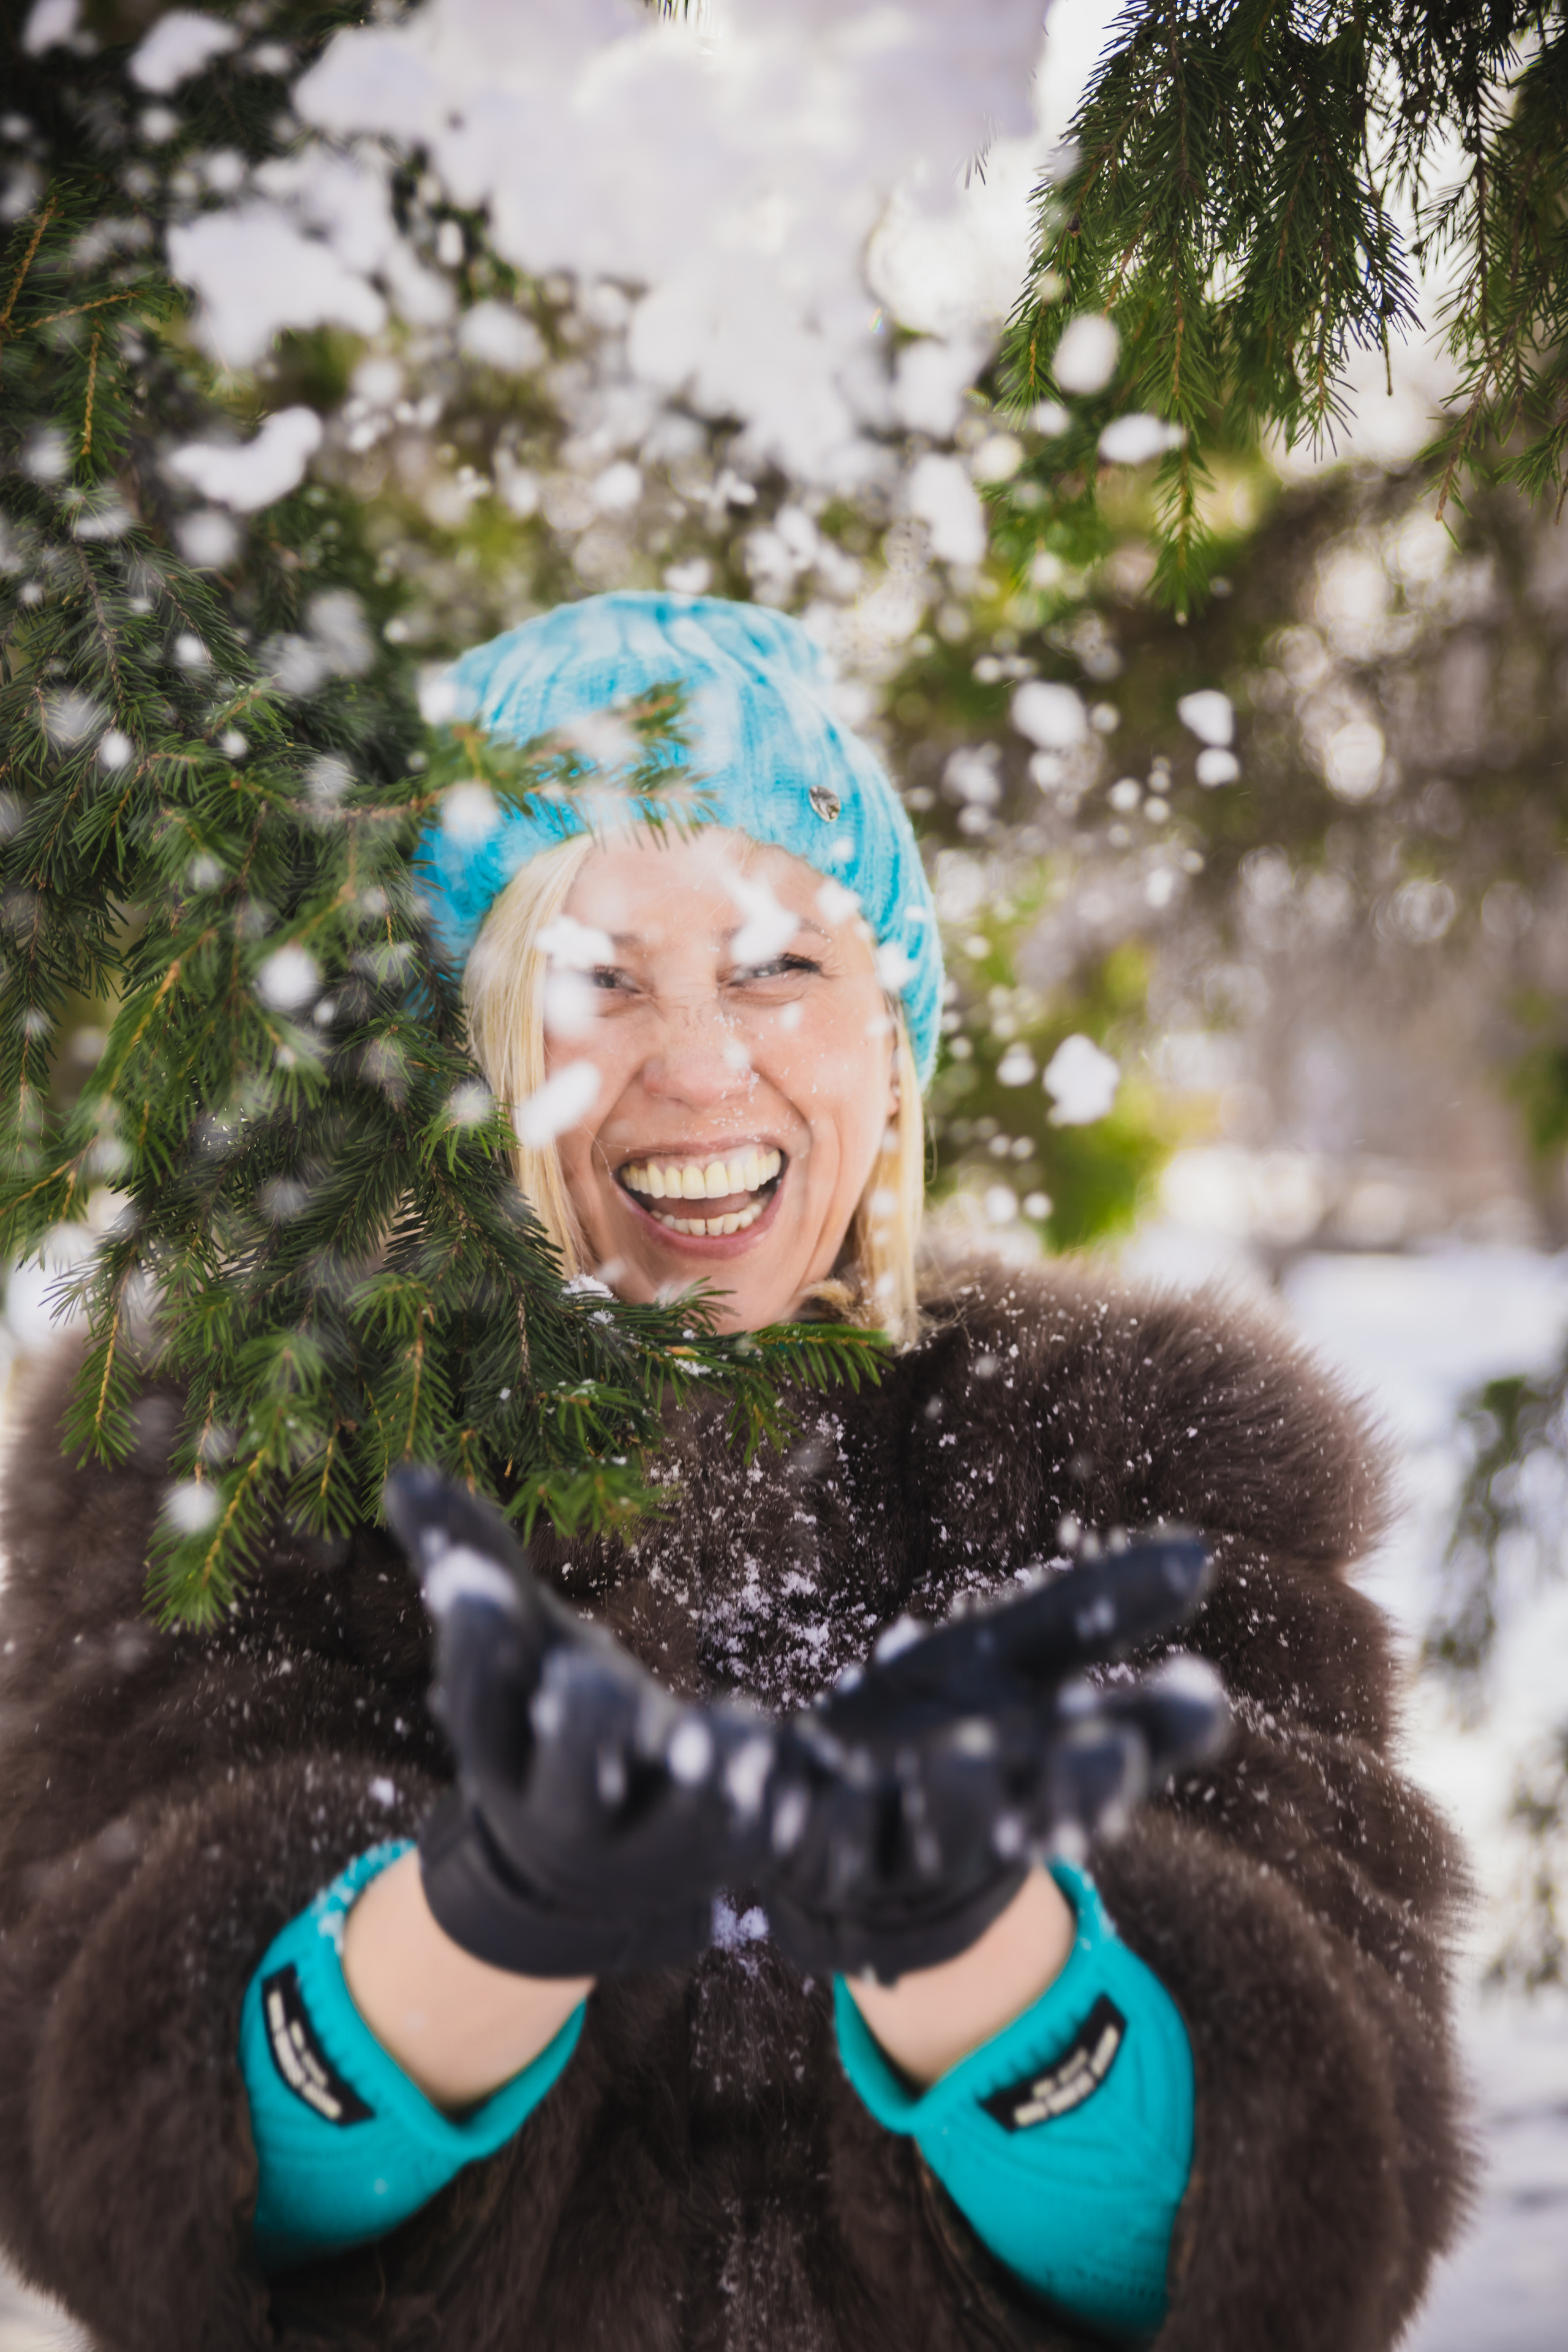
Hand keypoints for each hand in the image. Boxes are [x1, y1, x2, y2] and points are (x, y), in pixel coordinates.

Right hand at [386, 1469, 782, 1977]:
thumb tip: (400, 1473)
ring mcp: (647, 1850)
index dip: (472, 1650)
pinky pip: (756, 1845)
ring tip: (739, 1735)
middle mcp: (567, 1813)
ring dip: (706, 1783)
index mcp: (504, 1753)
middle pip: (566, 1784)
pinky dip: (784, 1811)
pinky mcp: (720, 1862)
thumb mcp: (520, 1639)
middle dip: (581, 1733)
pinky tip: (810, 1770)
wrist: (596, 1861)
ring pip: (675, 1826)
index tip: (478, 1585)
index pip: (473, 1707)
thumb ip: (468, 1559)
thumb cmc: (548, 1709)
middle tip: (600, 1682)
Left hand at [765, 1533, 1228, 1984]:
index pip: (1124, 1754)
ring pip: (939, 1834)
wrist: (822, 1826)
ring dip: (957, 1797)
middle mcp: (987, 1814)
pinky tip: (821, 1790)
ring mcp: (898, 1845)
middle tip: (1100, 1747)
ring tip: (965, 1751)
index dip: (1162, 1732)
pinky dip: (819, 1817)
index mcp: (1045, 1764)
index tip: (1196, 1695)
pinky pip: (818, 1842)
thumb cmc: (938, 1721)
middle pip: (1045, 1810)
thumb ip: (1093, 1613)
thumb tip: (1201, 1552)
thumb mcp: (1010, 1657)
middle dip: (1076, 1785)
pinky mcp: (812, 1851)